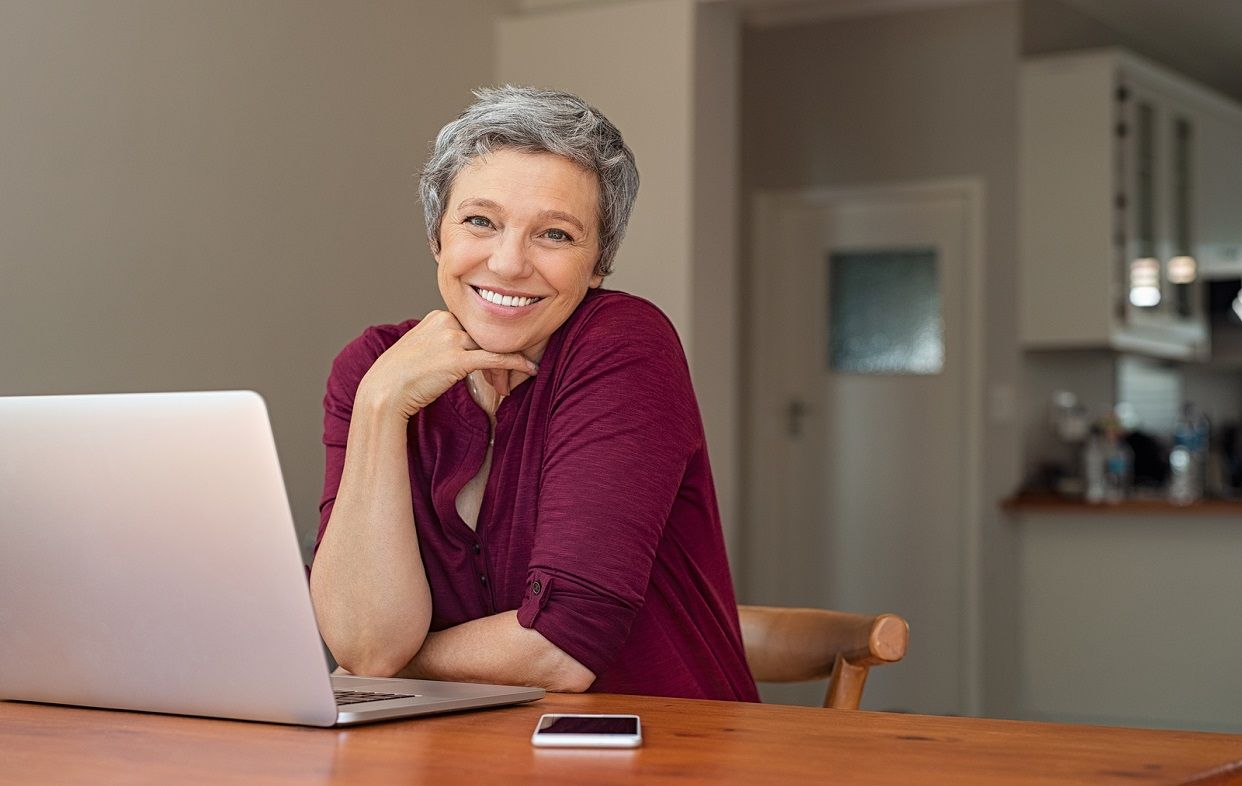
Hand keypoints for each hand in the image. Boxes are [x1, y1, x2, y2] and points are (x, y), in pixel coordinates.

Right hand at [356, 310, 536, 418]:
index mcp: (439, 316)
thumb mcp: (422, 348)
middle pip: (487, 332)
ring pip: (493, 344)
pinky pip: (496, 358)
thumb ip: (444, 342)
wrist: (384, 391)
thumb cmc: (401, 375)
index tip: (501, 355)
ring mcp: (452, 339)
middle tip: (518, 365)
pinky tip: (530, 369)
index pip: (476, 323)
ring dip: (511, 359)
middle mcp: (446, 322)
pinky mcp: (458, 359)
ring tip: (526, 368)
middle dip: (503, 349)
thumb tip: (465, 351)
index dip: (489, 341)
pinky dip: (516, 363)